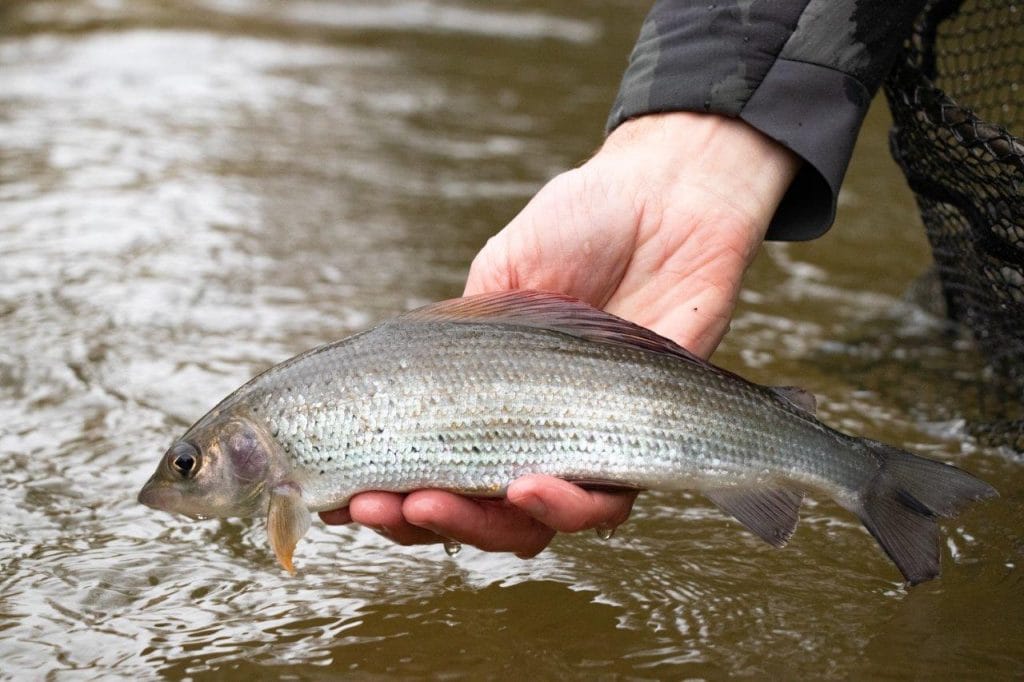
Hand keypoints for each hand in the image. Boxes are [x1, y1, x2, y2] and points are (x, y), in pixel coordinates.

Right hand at [322, 112, 799, 555]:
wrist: (669, 196)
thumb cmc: (583, 224)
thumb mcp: (500, 272)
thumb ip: (460, 331)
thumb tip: (402, 392)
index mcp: (494, 398)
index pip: (435, 467)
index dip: (386, 493)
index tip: (336, 496)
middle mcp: (539, 433)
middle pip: (476, 514)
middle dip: (419, 520)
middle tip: (373, 506)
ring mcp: (590, 444)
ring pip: (532, 526)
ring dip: (476, 526)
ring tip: (428, 502)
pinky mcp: (649, 443)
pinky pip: (608, 503)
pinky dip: (565, 507)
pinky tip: (527, 484)